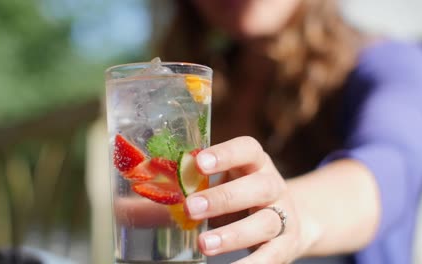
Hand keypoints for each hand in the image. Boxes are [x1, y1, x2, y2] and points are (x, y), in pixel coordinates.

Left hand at [185, 136, 311, 262]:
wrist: (286, 219)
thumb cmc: (240, 197)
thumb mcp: (220, 185)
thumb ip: (185, 192)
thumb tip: (134, 206)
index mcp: (255, 164)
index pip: (247, 149)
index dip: (226, 154)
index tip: (199, 163)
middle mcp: (273, 186)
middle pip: (258, 186)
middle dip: (223, 198)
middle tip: (190, 208)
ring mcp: (283, 215)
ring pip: (266, 222)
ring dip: (233, 234)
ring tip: (204, 244)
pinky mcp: (286, 243)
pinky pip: (273, 254)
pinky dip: (252, 263)